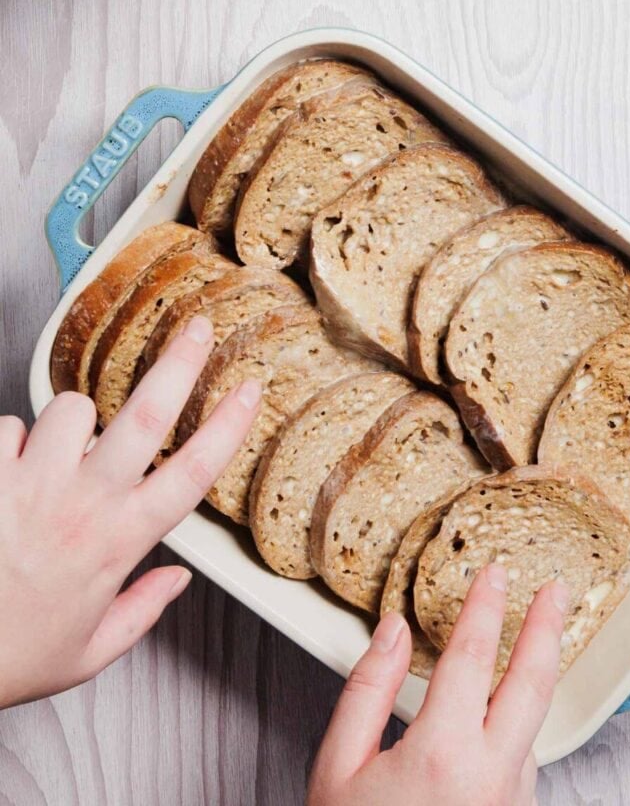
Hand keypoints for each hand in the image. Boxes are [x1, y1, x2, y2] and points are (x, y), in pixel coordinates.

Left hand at [0, 315, 259, 708]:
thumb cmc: (13, 655)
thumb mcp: (90, 650)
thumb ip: (142, 609)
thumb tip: (178, 579)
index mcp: (117, 543)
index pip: (191, 475)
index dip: (228, 426)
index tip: (250, 390)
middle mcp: (81, 506)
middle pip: (147, 416)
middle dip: (181, 364)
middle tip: (199, 330)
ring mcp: (30, 486)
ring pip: (72, 407)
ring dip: (74, 419)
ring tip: (61, 449)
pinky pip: (7, 426)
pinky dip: (12, 441)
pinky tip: (11, 470)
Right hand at [308, 565, 567, 805]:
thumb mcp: (337, 766)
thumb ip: (367, 689)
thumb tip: (393, 631)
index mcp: (443, 754)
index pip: (474, 657)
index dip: (486, 606)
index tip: (495, 572)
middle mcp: (490, 778)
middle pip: (533, 685)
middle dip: (547, 629)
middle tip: (557, 591)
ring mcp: (510, 803)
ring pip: (534, 724)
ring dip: (536, 676)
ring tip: (534, 639)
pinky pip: (524, 760)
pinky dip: (519, 722)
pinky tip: (505, 709)